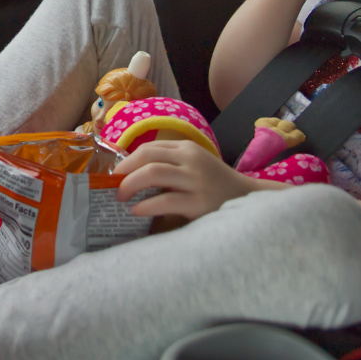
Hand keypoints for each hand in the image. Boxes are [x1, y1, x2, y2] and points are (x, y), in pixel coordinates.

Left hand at [113, 139, 259, 220]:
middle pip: (147, 157)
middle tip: (114, 186)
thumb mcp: (194, 166)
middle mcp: (191, 160)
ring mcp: (196, 180)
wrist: (246, 201)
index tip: (116, 174)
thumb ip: (170, 165)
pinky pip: (164, 201)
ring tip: (121, 198)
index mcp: (187, 149)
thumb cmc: (214, 186)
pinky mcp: (198, 203)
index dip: (128, 160)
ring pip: (152, 174)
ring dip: (129, 185)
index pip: (150, 148)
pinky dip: (145, 206)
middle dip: (124, 171)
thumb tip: (130, 174)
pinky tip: (136, 211)